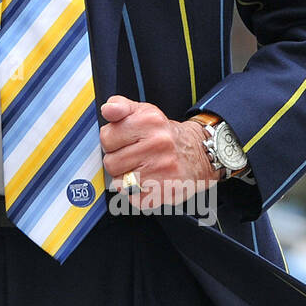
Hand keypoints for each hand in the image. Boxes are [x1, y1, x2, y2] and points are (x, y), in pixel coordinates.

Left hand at [99, 95, 214, 211]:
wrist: (198, 154)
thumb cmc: (165, 135)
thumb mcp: (145, 112)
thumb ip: (121, 106)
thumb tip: (107, 109)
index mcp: (149, 121)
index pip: (106, 137)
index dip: (111, 141)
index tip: (122, 142)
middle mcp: (157, 144)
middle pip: (110, 163)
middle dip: (117, 161)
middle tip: (133, 157)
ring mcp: (162, 169)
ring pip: (119, 182)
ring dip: (125, 178)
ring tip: (140, 169)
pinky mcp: (164, 191)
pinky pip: (132, 198)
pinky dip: (136, 193)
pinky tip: (147, 182)